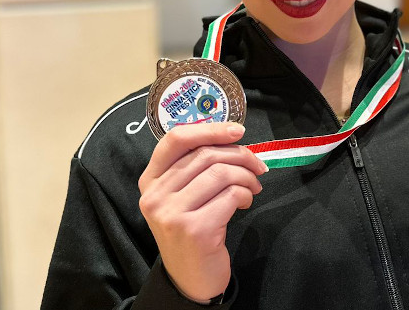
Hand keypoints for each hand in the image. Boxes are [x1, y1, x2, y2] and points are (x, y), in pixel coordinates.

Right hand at [138, 122, 266, 302]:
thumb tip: (232, 137)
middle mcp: (155, 195)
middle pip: (206, 154)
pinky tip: (245, 203)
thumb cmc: (193, 229)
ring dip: (247, 176)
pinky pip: (230, 195)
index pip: (175, 139)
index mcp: (150, 180)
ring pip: (221, 173)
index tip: (237, 131)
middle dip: (241, 155)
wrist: (191, 279)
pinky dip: (245, 195)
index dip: (210, 128)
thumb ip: (196, 167)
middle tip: (258, 166)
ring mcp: (172, 213)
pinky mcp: (194, 229)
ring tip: (253, 187)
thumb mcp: (185, 195)